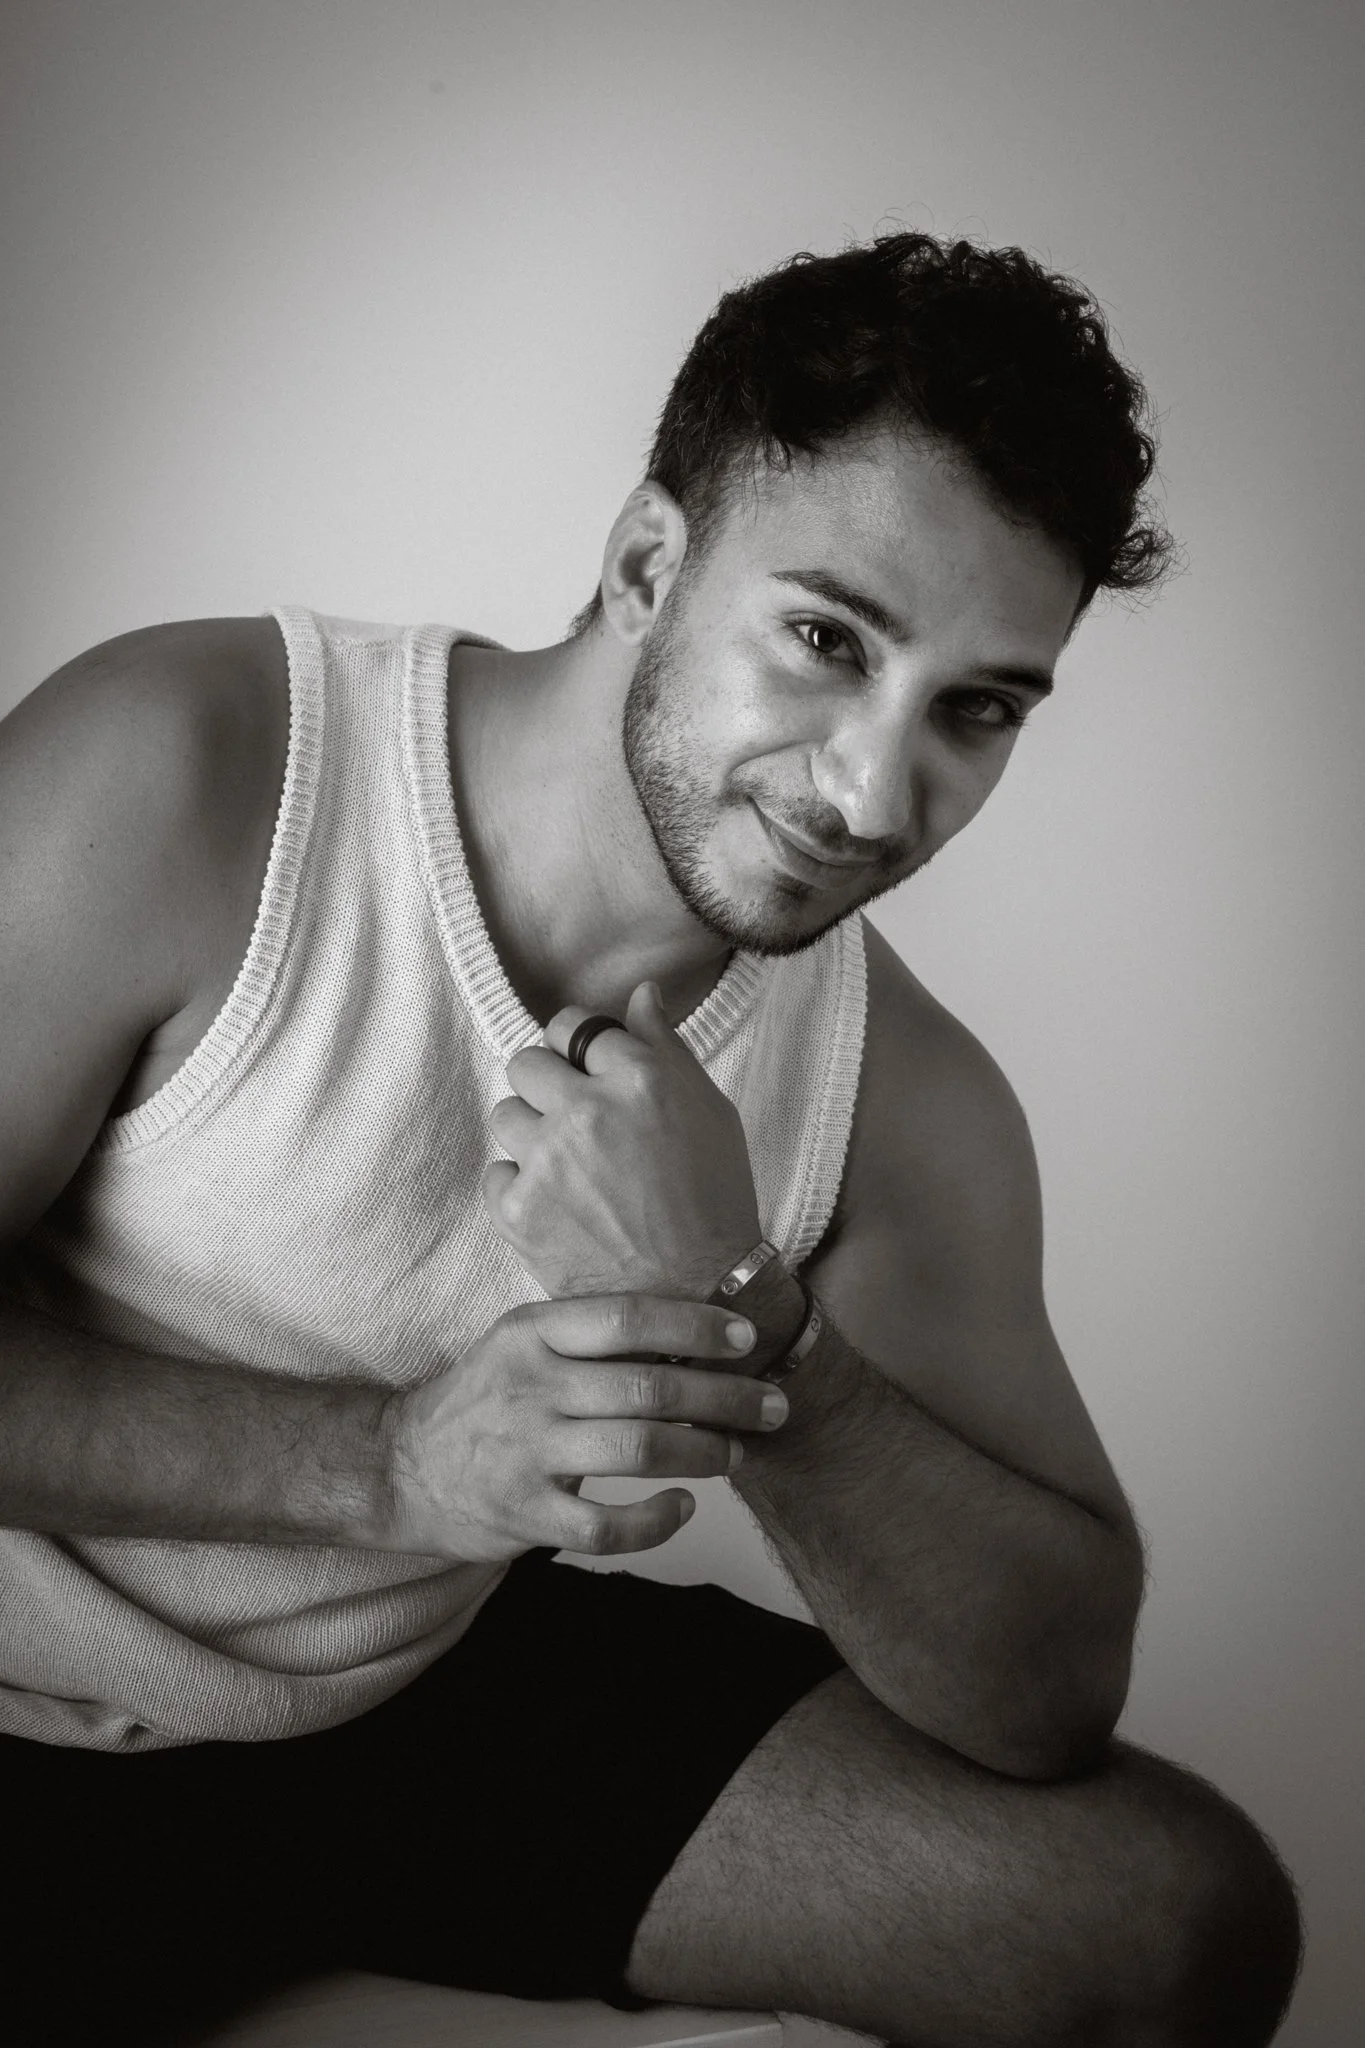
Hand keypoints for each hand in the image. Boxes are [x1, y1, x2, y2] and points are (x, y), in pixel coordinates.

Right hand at [381, 1292, 784, 1561]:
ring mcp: (525, 1453)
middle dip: (725, 1398)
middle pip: (647, 1388)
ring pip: (637, 1452)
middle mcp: (530, 1387)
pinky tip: (680, 1509)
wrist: (400, 1467)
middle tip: (771, 1407)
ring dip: (703, 1454)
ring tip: (735, 1454)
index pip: (625, 1317)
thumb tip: (693, 1331)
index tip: (744, 1338)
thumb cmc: (485, 1398)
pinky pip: (606, 1527)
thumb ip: (590, 1338)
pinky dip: (656, 1521)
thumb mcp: (522, 1344)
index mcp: (532, 1333)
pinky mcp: (523, 1514)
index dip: (693, 1327)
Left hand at [484, 981, 762, 1299]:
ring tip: (567, 1166)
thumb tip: (641, 994)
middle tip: (575, 1120)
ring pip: (504, 1114)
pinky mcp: (519, 1210)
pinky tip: (558, 1204)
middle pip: (526, 1061)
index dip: (579, 1046)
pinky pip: (495, 1172)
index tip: (587, 1069)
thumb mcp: (711, 1112)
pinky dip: (519, 1187)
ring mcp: (548, 1161)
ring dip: (530, 1134)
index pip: (574, 1024)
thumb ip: (668, 1048)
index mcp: (639, 1078)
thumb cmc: (714, 1201)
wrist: (697, 1296)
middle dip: (548, 1084)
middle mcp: (588, 1111)